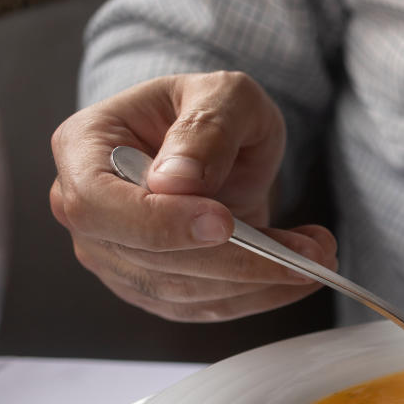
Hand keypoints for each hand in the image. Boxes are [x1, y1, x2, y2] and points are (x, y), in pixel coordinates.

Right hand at [49, 71, 336, 321]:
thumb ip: (205, 128)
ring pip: (182, 292)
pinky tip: (300, 274)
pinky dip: (258, 296)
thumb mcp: (223, 95)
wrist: (217, 145)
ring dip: (259, 282)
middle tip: (309, 253)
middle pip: (148, 259)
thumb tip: (177, 181)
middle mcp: (86, 211)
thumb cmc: (211, 112)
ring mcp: (115, 256)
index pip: (100, 204)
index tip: (223, 223)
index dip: (159, 223)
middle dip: (235, 261)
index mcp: (83, 150)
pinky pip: (203, 307)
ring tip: (319, 256)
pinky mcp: (152, 287)